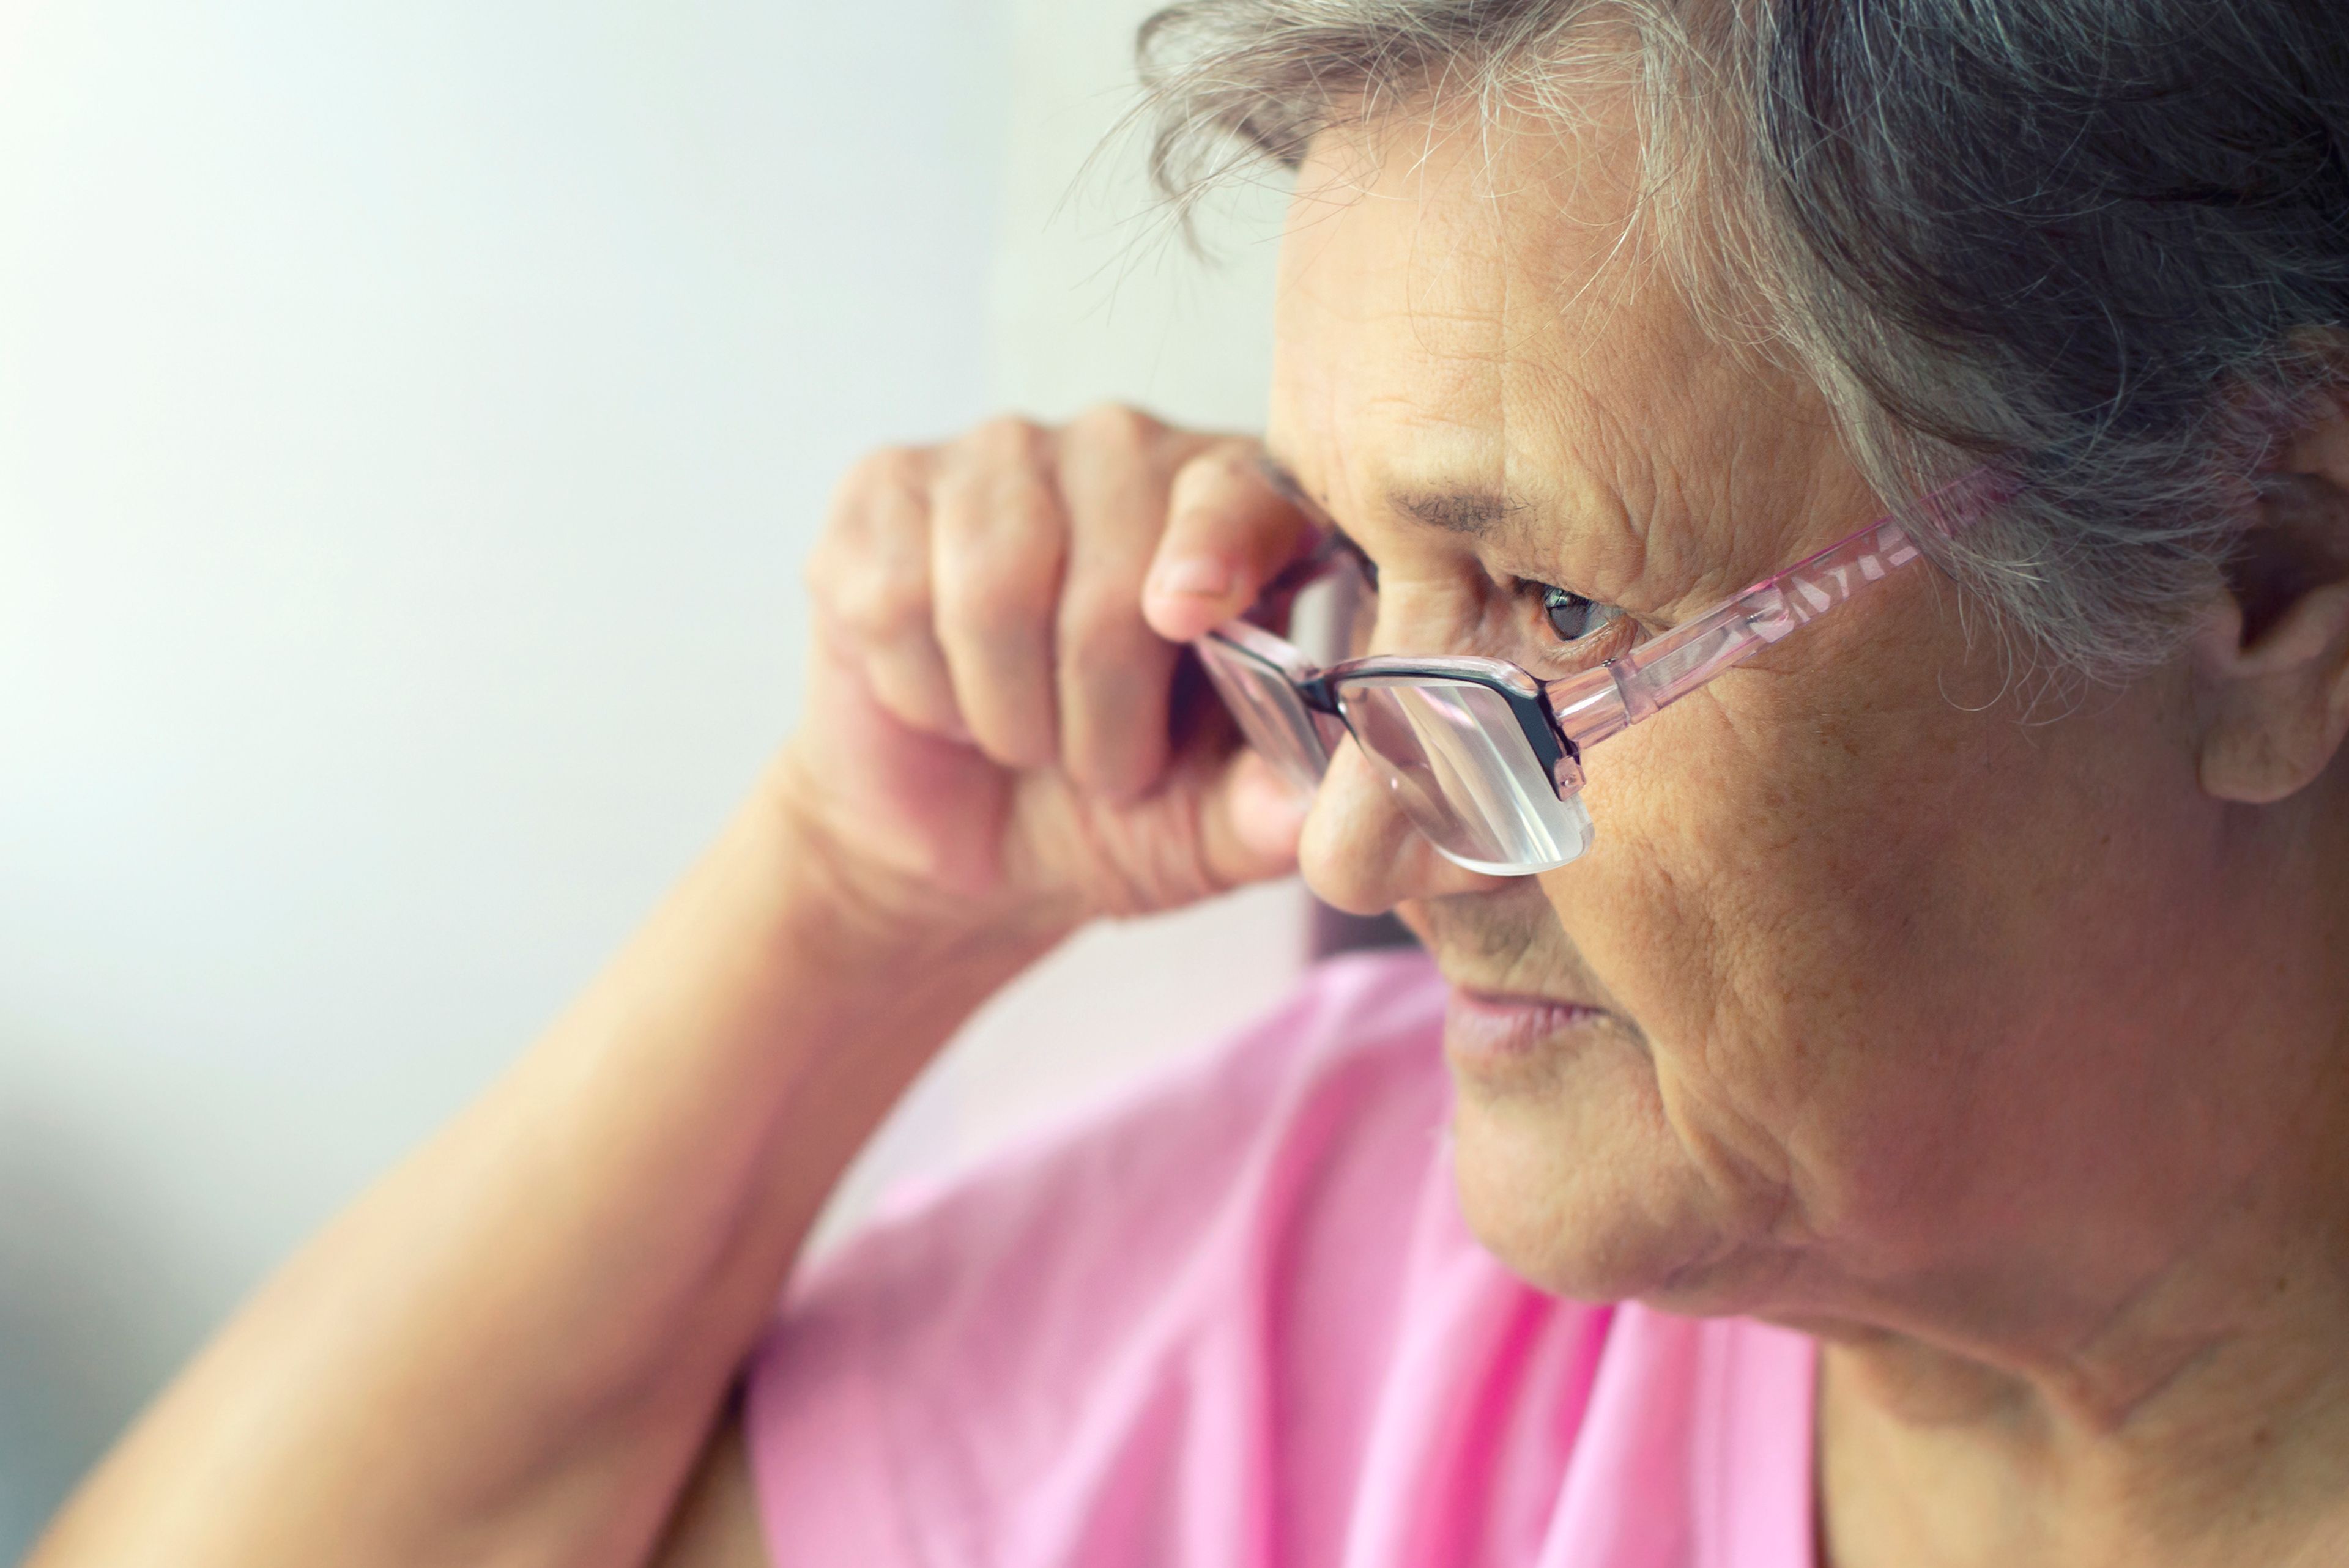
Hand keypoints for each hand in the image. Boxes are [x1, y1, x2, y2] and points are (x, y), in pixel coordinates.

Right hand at [775, 405, 1321, 942]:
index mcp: (1237, 511)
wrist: (961, 841)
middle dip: (1101, 709)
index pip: (1240, 490)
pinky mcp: (884, 488)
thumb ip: (1262, 815)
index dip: (1218, 543)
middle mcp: (1123, 452)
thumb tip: (1304, 815)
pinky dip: (923, 688)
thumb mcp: (1201, 833)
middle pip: (1113, 569)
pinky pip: (896, 594)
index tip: (1190, 614)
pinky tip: (944, 699)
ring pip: (994, 585)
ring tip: (1026, 739)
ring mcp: (998, 456)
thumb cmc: (1108, 812)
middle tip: (1102, 770)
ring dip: (1009, 711)